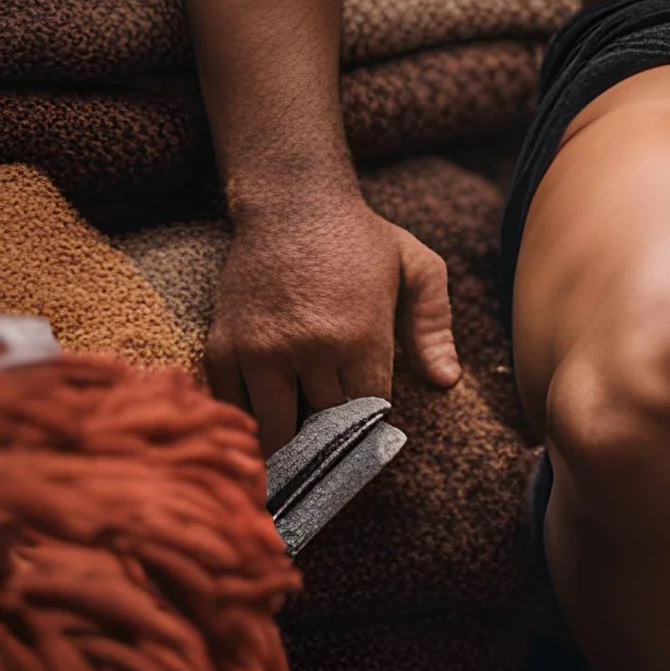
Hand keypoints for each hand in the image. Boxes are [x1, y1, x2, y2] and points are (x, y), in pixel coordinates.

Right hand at [206, 192, 460, 454]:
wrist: (290, 202)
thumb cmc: (360, 238)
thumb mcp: (416, 266)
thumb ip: (433, 326)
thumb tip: (446, 383)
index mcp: (359, 335)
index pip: (368, 414)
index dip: (372, 431)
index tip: (372, 442)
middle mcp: (308, 349)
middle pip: (324, 431)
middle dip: (334, 449)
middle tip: (337, 464)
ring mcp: (260, 352)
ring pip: (275, 434)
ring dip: (290, 453)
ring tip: (300, 468)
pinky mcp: (223, 349)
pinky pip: (235, 412)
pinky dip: (248, 431)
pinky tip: (265, 436)